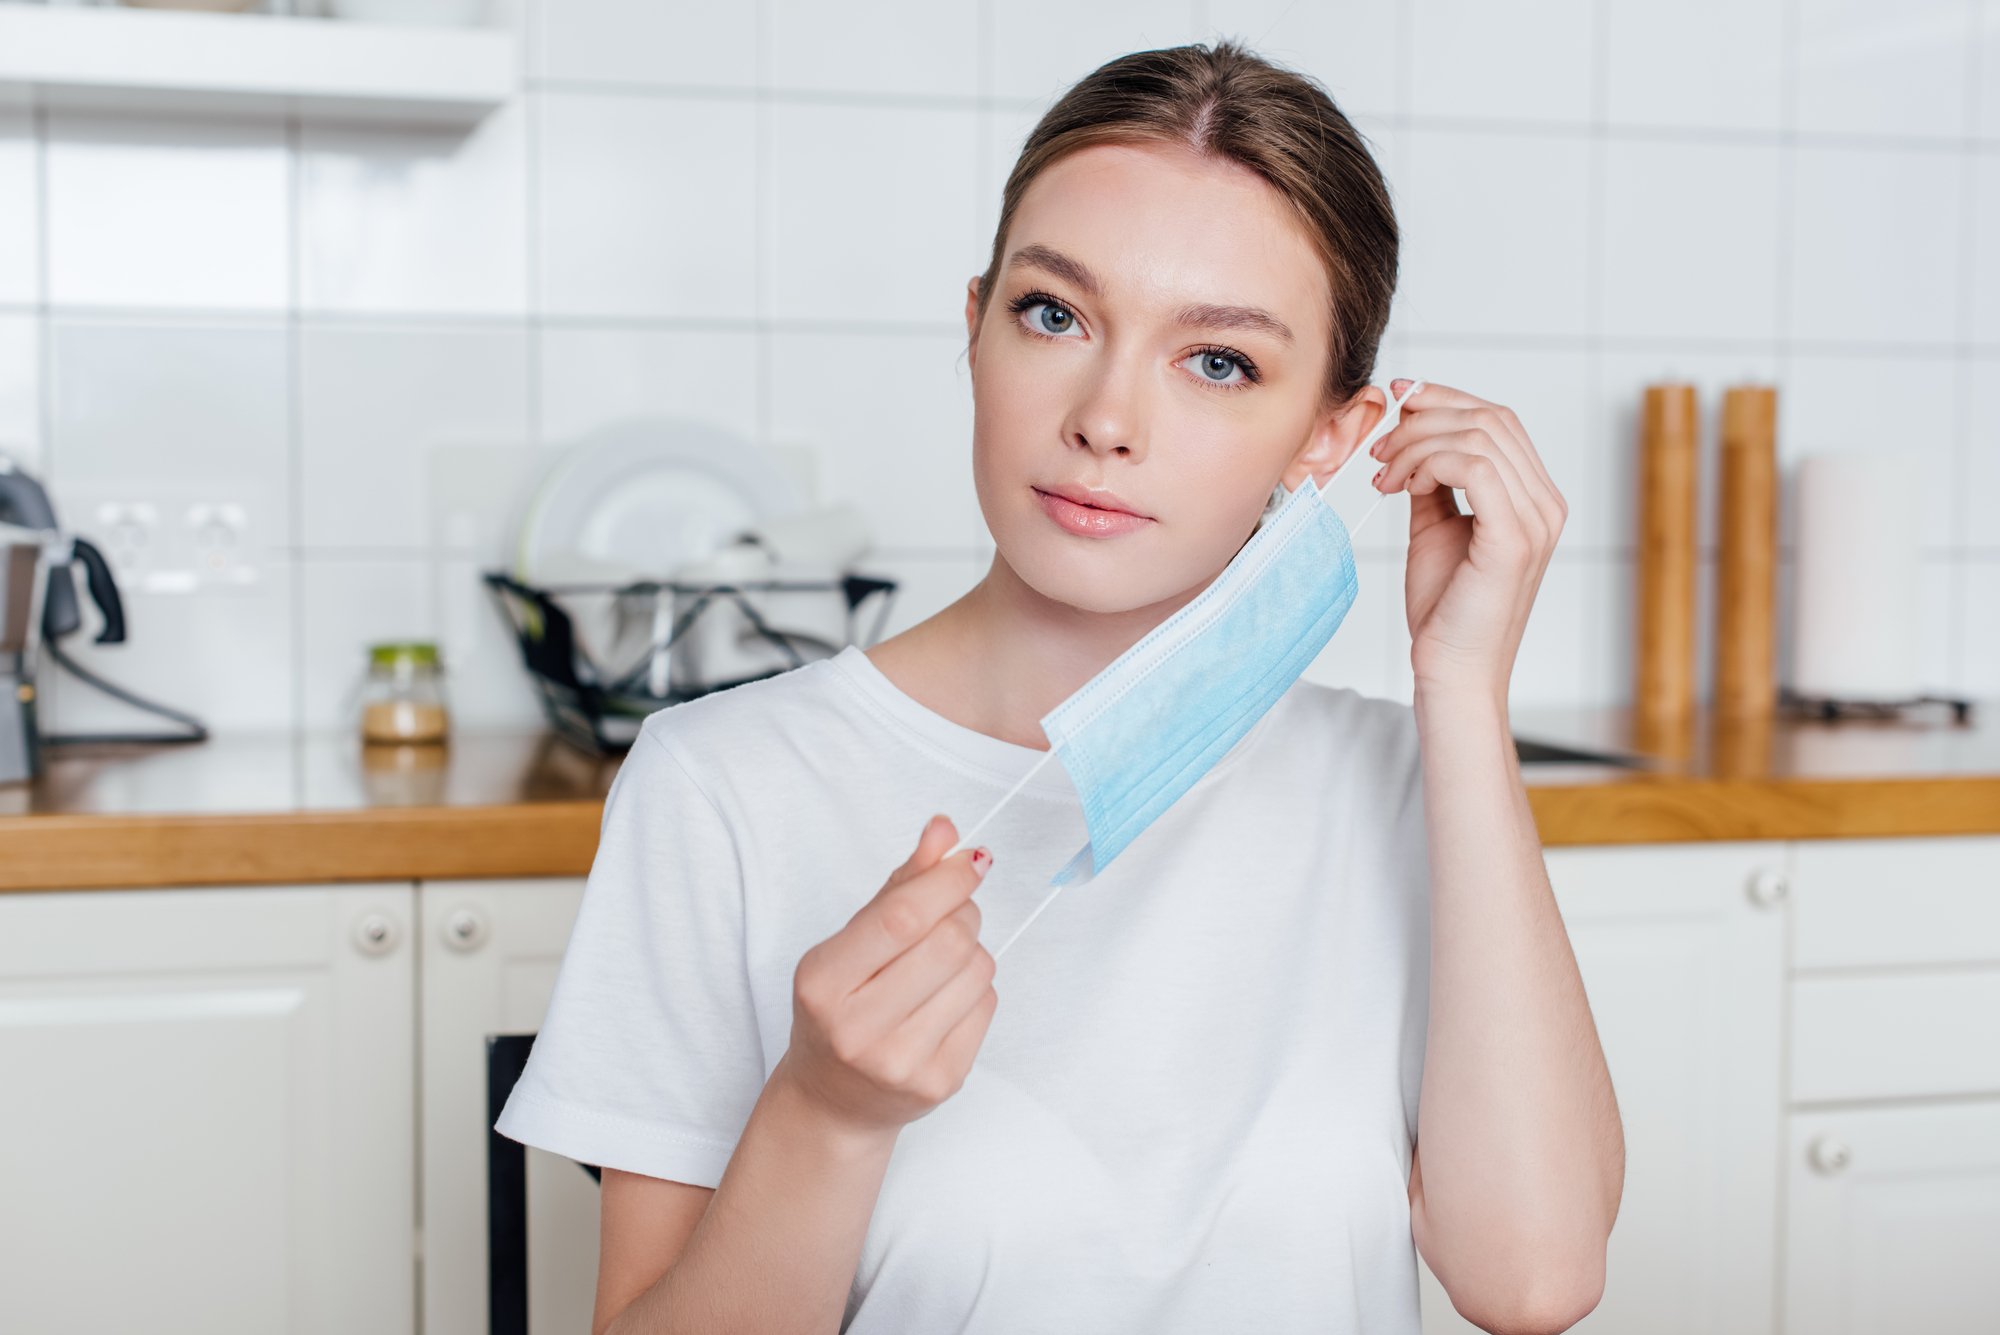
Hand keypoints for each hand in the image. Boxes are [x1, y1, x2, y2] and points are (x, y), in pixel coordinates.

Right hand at [777, 814, 998, 1136]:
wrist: (834, 1103)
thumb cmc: (839, 1010)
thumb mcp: (849, 944)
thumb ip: (898, 886)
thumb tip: (945, 830)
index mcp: (823, 983)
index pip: (902, 918)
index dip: (947, 880)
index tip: (972, 860)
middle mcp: (857, 1028)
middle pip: (948, 942)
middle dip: (963, 913)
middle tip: (952, 914)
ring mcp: (901, 1061)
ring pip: (977, 971)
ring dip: (972, 951)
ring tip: (940, 964)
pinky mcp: (940, 1083)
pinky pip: (988, 1006)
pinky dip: (976, 988)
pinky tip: (944, 1000)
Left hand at [1369, 379, 1566, 698]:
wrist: (1452, 670)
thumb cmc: (1445, 609)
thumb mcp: (1435, 528)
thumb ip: (1434, 483)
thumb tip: (1413, 441)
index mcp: (1534, 498)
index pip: (1498, 420)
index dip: (1447, 398)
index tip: (1400, 398)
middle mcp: (1545, 504)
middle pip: (1490, 418)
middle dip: (1425, 418)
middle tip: (1379, 446)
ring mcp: (1536, 520)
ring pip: (1478, 437)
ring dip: (1418, 444)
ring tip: (1384, 474)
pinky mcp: (1513, 539)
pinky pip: (1474, 467)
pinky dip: (1430, 463)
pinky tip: (1403, 486)